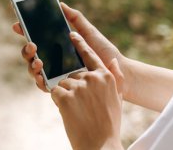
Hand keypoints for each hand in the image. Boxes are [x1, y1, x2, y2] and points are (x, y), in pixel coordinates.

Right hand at [13, 2, 127, 94]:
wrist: (117, 71)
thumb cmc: (104, 51)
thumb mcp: (88, 32)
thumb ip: (75, 18)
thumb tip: (61, 4)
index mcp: (57, 46)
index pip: (36, 38)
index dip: (25, 32)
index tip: (17, 24)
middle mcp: (53, 60)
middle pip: (32, 55)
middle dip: (26, 50)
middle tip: (32, 45)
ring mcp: (55, 73)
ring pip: (34, 69)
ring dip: (31, 65)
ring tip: (38, 61)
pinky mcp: (60, 86)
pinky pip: (43, 85)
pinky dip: (39, 81)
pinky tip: (41, 76)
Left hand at [51, 32, 123, 149]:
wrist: (100, 145)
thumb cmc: (109, 123)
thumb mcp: (117, 98)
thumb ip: (116, 78)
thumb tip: (114, 61)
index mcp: (106, 77)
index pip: (91, 55)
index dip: (81, 44)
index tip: (72, 34)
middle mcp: (93, 78)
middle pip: (72, 74)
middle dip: (72, 86)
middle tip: (81, 104)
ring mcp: (79, 87)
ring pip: (62, 83)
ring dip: (65, 95)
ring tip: (77, 111)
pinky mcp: (66, 96)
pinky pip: (55, 92)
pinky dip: (58, 101)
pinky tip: (69, 112)